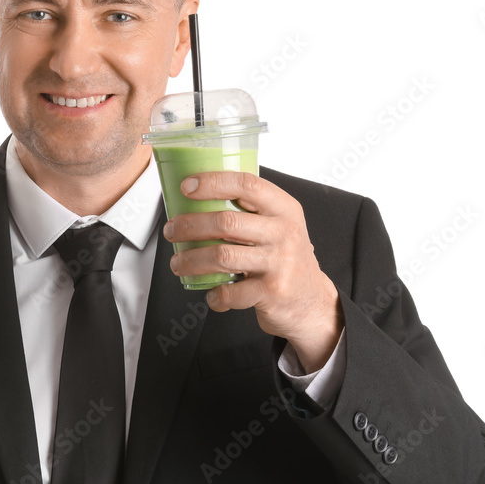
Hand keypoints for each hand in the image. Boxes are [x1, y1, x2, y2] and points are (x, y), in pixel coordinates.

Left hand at [162, 171, 342, 371]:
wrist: (312, 301)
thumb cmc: (285, 259)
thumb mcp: (279, 226)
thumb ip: (250, 212)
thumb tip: (196, 200)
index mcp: (284, 209)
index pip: (247, 185)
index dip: (213, 182)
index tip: (186, 187)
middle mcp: (284, 232)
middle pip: (226, 222)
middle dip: (189, 226)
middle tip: (172, 231)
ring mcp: (280, 263)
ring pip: (222, 256)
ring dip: (191, 260)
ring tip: (178, 263)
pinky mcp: (272, 292)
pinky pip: (230, 292)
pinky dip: (214, 295)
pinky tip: (211, 294)